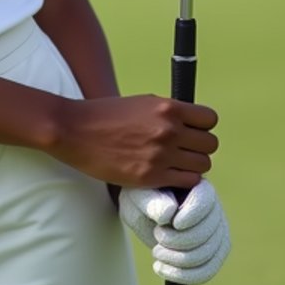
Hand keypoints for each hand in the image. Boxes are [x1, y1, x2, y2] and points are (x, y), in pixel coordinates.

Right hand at [50, 93, 217, 189]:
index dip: (202, 126)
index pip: (210, 120)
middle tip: (183, 151)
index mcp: (167, 108)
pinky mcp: (150, 176)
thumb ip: (168, 113)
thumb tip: (189, 127)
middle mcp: (168, 130)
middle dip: (199, 147)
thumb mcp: (142, 103)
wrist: (74, 130)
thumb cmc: (105, 114)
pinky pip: (188, 182)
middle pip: (210, 144)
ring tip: (176, 165)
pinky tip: (169, 175)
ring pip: (203, 165)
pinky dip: (182, 180)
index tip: (192, 132)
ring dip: (193, 166)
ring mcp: (160, 155)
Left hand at [120, 179, 230, 284]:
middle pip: (206, 234)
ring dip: (178, 260)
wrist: (144, 209)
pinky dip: (184, 275)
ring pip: (208, 256)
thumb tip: (167, 213)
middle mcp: (213, 209)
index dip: (191, 215)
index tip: (171, 223)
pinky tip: (162, 268)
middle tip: (157, 235)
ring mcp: (216, 232)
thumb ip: (151, 201)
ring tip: (157, 252)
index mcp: (198, 187)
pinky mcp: (212, 253)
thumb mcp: (139, 194)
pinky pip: (207, 271)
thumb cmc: (142, 196)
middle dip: (178, 241)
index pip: (205, 202)